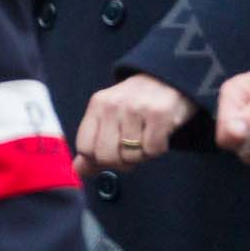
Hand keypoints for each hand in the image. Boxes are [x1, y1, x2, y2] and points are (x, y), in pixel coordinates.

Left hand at [72, 75, 196, 177]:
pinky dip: (158, 149)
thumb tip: (78, 171)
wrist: (171, 79)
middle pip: (106, 156)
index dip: (98, 159)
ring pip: (131, 156)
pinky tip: (160, 134)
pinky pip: (152, 150)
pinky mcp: (159, 113)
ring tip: (148, 137)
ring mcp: (136, 107)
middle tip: (132, 150)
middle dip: (121, 161)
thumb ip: (93, 144)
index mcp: (98, 104)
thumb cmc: (138, 104)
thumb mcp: (110, 117)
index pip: (85, 148)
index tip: (112, 152)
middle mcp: (114, 104)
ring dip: (142, 154)